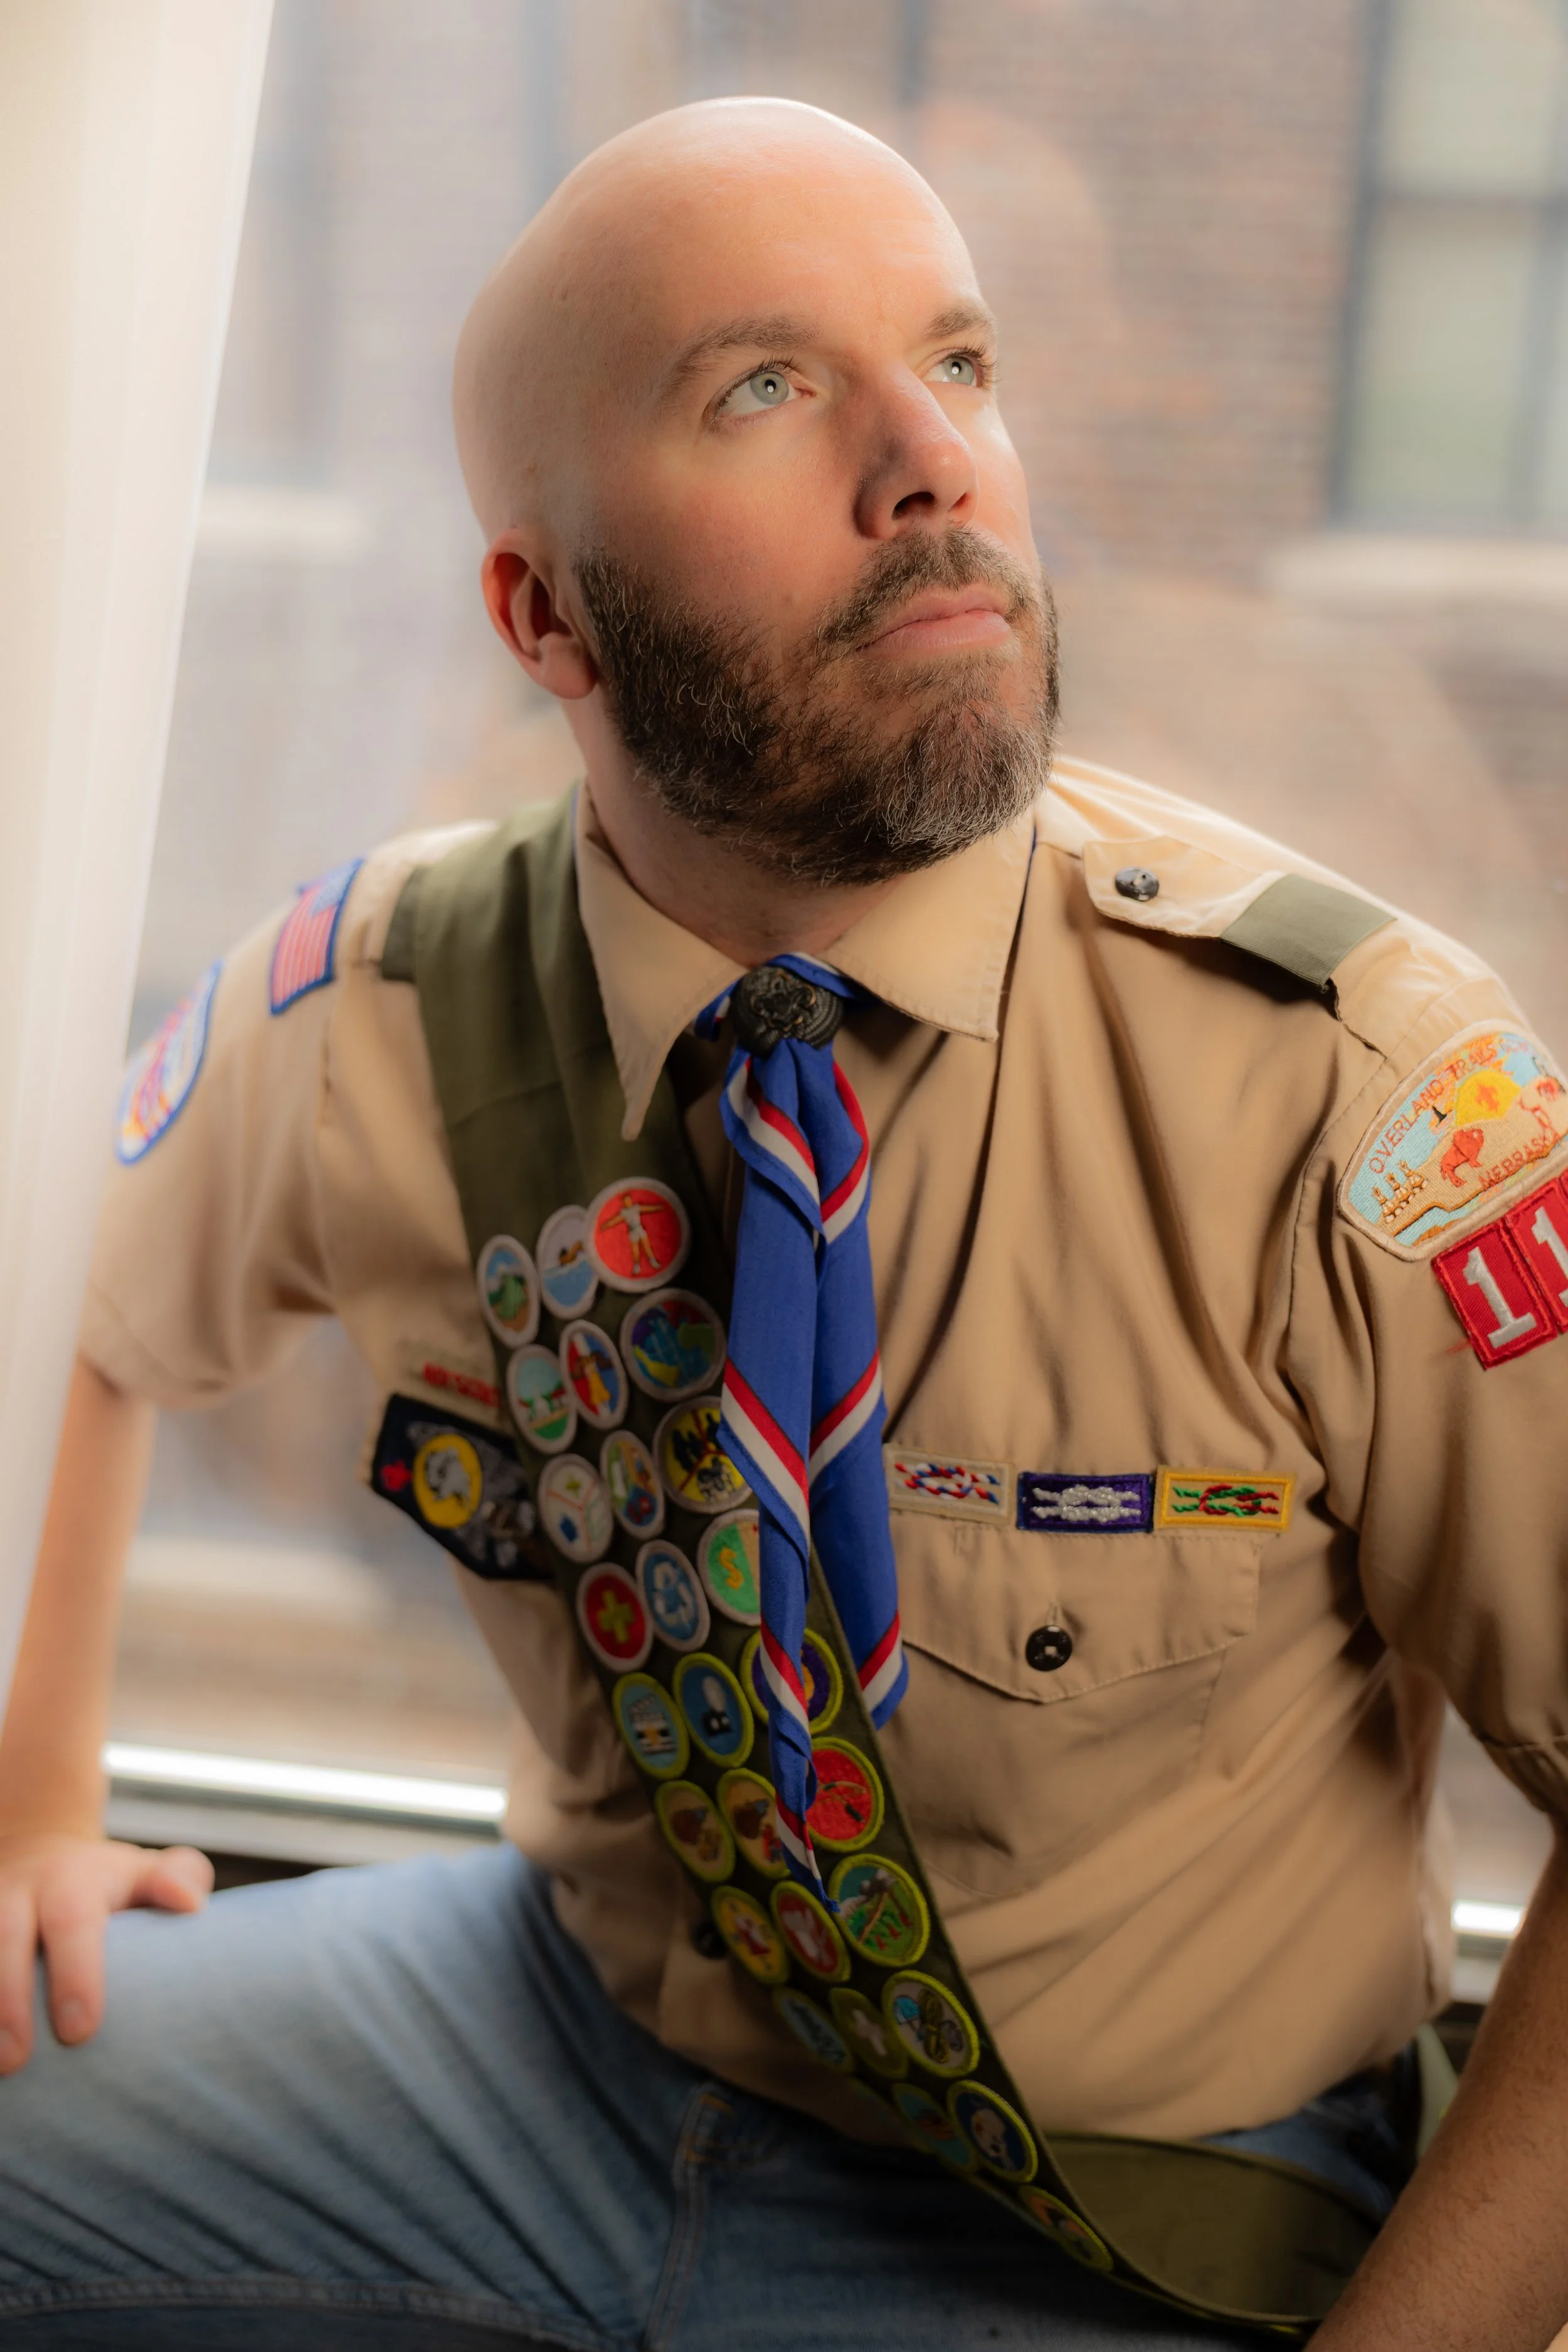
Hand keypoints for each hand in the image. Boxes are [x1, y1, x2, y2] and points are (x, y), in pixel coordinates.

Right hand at [0, 1832, 211, 2073]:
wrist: (38, 1853)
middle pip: (5, 1938)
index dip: (75, 1973)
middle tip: (14, 2060)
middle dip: (7, 2000)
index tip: (80, 2031)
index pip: (73, 1921)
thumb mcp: (144, 1872)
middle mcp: (16, 1892)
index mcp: (71, 1880)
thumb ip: (176, 1878)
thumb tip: (189, 1905)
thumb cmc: (108, 1884)